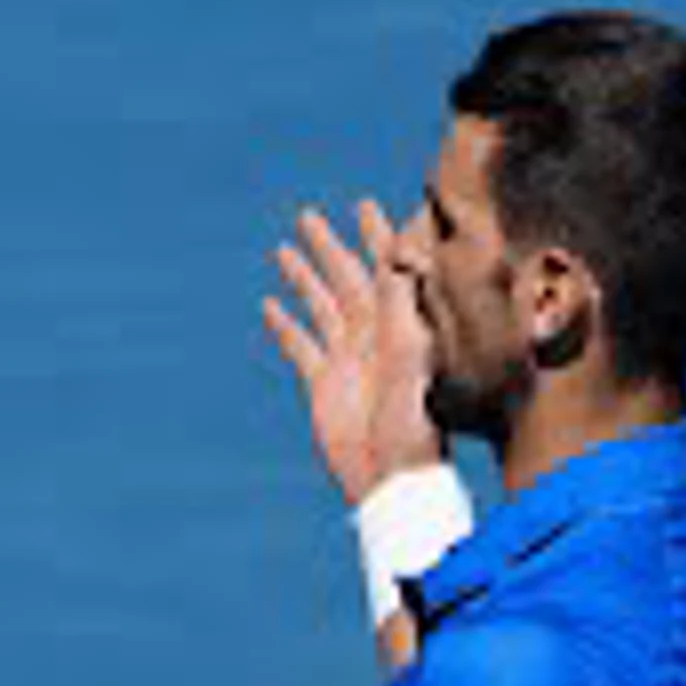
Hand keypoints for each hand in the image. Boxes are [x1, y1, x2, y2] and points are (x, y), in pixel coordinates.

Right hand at [261, 198, 441, 506]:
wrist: (392, 480)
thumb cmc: (414, 428)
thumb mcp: (412, 363)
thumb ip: (401, 312)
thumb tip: (397, 260)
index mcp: (398, 327)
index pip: (385, 270)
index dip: (376, 236)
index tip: (363, 205)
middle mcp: (373, 338)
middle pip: (346, 280)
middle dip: (329, 247)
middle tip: (308, 216)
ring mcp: (347, 360)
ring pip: (320, 306)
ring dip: (304, 278)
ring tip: (284, 249)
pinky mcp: (323, 385)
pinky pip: (301, 346)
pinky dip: (286, 326)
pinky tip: (271, 306)